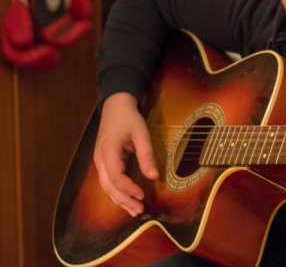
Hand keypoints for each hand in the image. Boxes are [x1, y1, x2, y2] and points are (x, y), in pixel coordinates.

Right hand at [93, 92, 158, 216]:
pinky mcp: (103, 162)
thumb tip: (155, 177)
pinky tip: (127, 200)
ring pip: (106, 186)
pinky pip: (107, 181)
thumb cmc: (129, 118)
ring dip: (120, 200)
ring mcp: (99, 161)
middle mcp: (100, 159)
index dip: (128, 188)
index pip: (115, 176)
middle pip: (108, 186)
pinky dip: (117, 193)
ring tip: (135, 211)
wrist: (115, 106)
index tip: (142, 195)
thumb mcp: (141, 134)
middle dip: (123, 200)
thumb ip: (147, 155)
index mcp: (108, 150)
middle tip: (140, 210)